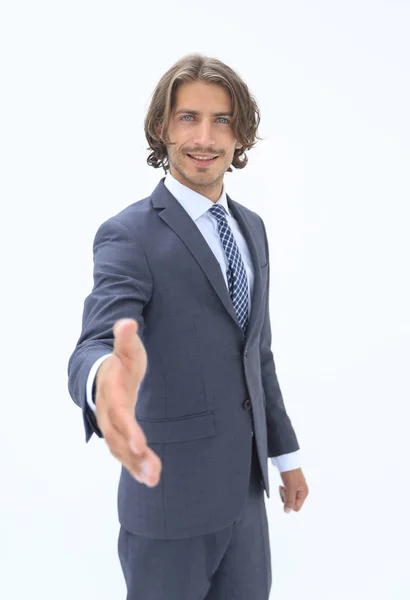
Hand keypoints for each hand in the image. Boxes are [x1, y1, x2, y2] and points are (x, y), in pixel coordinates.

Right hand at [95, 318, 161, 487]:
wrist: (101, 374)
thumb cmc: (119, 361)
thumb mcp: (126, 348)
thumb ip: (125, 339)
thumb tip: (127, 323)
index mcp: (111, 391)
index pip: (118, 412)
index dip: (128, 428)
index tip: (141, 444)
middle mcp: (107, 412)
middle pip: (118, 437)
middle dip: (134, 456)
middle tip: (152, 472)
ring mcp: (111, 425)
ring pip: (120, 449)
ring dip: (135, 465)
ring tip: (153, 479)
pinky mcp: (118, 434)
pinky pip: (123, 453)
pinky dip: (135, 466)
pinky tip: (150, 479)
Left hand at [279, 468, 308, 512]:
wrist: (286, 461)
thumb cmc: (290, 472)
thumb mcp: (290, 488)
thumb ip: (289, 500)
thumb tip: (287, 511)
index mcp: (304, 493)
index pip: (296, 507)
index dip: (289, 503)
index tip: (287, 494)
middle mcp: (301, 491)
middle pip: (291, 503)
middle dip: (286, 497)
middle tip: (285, 489)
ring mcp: (295, 488)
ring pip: (288, 498)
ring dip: (284, 493)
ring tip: (283, 486)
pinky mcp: (290, 485)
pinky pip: (286, 493)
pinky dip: (283, 490)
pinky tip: (282, 485)